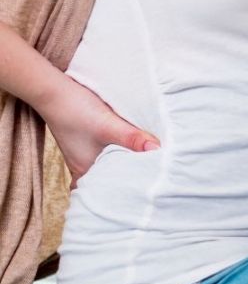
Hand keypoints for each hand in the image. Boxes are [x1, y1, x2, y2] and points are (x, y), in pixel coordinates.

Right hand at [37, 76, 160, 189]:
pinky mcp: (84, 142)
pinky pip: (101, 155)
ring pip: (104, 167)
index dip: (122, 194)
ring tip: (142, 167)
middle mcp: (81, 166)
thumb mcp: (109, 125)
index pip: (105, 192)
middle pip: (106, 181)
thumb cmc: (77, 110)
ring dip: (120, 166)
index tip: (141, 194)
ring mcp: (81, 154)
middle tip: (147, 182)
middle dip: (124, 182)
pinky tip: (125, 149)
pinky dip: (114, 155)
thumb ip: (132, 138)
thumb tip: (157, 149)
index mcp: (85, 170)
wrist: (53, 89)